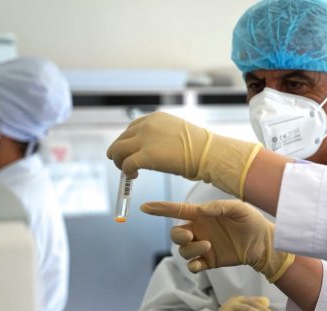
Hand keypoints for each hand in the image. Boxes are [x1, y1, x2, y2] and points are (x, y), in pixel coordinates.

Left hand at [106, 111, 261, 197]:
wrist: (209, 153)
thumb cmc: (201, 147)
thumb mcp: (179, 133)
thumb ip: (163, 136)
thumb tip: (156, 149)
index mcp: (156, 118)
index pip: (132, 127)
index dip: (129, 141)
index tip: (131, 151)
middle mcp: (147, 125)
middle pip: (122, 138)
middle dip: (120, 152)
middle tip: (124, 164)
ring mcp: (145, 140)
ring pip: (117, 150)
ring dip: (119, 161)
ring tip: (128, 171)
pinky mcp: (145, 156)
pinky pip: (126, 164)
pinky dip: (126, 171)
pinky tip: (134, 175)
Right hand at [141, 199, 294, 281]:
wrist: (263, 244)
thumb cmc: (252, 222)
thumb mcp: (239, 209)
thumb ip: (220, 206)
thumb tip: (202, 210)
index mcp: (203, 215)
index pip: (177, 211)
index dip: (161, 209)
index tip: (145, 207)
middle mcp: (199, 230)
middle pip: (175, 234)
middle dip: (178, 235)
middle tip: (190, 235)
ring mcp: (203, 247)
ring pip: (183, 251)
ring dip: (190, 249)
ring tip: (208, 246)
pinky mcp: (209, 261)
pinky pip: (192, 266)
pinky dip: (192, 266)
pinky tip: (200, 264)